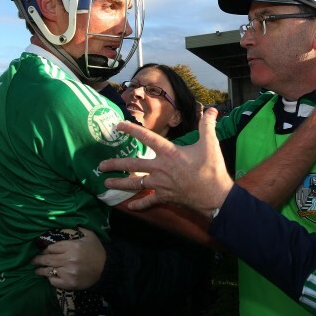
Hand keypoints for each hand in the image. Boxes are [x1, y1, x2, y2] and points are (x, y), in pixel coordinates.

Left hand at [32, 227, 105, 289]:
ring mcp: (68, 273)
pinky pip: (54, 281)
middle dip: (38, 259)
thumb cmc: (96, 250)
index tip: (43, 250)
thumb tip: (60, 228)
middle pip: (47, 259)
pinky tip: (50, 276)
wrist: (106, 269)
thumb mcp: (88, 235)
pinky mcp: (69, 283)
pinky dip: (50, 279)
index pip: (51, 247)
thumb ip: (74, 230)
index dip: (46, 249)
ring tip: (37, 270)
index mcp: (72, 246)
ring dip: (40, 270)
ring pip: (48, 271)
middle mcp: (69, 259)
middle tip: (33, 260)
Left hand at [99, 108, 233, 214]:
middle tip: (100, 166)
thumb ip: (207, 125)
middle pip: (132, 165)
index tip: (118, 126)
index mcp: (169, 152)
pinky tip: (130, 207)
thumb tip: (212, 109)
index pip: (146, 137)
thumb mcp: (210, 144)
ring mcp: (161, 184)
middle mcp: (160, 168)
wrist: (215, 196)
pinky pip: (149, 201)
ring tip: (106, 184)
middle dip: (114, 165)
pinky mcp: (165, 197)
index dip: (131, 130)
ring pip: (135, 184)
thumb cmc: (211, 169)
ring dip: (119, 184)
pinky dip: (140, 204)